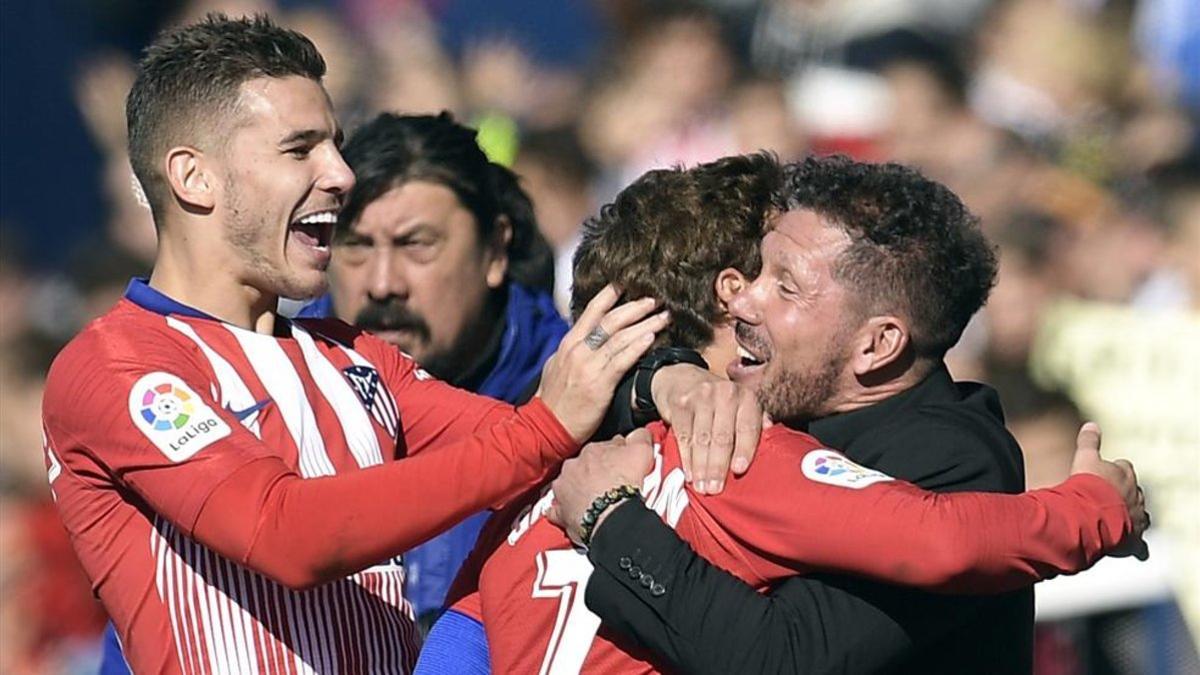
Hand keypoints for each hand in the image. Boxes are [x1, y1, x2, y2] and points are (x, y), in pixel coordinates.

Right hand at [537, 286, 668, 441]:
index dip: (609, 296)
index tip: (626, 285)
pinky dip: (638, 346)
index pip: (591, 312)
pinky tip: (652, 338)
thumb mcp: (557, 367)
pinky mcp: (599, 384)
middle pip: (610, 320)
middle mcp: (578, 350)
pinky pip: (622, 360)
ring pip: (620, 337)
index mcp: (568, 344)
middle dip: (634, 307)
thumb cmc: (554, 401)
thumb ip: (573, 352)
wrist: (545, 426)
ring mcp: (588, 366)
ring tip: (663, 316)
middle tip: (653, 299)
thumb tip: (584, 340)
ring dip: (645, 324)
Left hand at [547, 429, 654, 544]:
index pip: (605, 447)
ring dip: (581, 489)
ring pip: (571, 485)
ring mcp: (564, 489)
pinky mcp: (561, 512)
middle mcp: (573, 466)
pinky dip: (568, 511)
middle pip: (586, 465)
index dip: (616, 456)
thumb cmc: (624, 484)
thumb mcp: (641, 450)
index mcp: (591, 450)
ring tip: (598, 499)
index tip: (623, 464)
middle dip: (596, 472)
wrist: (611, 516)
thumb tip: (640, 433)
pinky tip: (578, 514)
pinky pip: (560, 510)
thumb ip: (639, 436)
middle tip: (612, 483)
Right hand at [651, 364, 761, 493]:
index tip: (739, 470)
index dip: (744, 449)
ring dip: (701, 467)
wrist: (684, 378)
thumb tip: (774, 443)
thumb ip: (756, 425)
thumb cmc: (719, 403)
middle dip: (718, 466)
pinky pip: (684, 436)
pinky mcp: (681, 404)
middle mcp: (725, 394)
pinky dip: (686, 458)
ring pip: (702, 439)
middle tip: (715, 489)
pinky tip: (689, 473)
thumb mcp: (741, 407)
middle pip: (722, 436)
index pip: (748, 427)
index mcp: (747, 398)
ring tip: (702, 487)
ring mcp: (701, 397)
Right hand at [1069, 422, 1149, 559]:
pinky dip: (1138, 547)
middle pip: (1134, 491)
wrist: (1090, 515)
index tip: (1104, 474)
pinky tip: (1136, 551)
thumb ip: (1088, 442)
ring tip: (1119, 519)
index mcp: (1123, 475)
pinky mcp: (1133, 537)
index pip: (1123, 468)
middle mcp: (1135, 495)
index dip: (1113, 471)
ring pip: (1140, 514)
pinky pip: (1140, 545)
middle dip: (1123, 494)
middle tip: (1108, 498)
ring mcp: (1136, 516)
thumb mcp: (1084, 458)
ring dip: (1131, 516)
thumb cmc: (1087, 486)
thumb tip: (1091, 424)